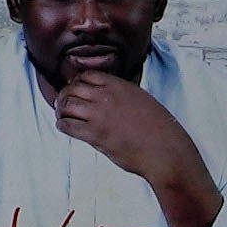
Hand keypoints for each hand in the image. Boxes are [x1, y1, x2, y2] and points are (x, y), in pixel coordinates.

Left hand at [46, 68, 217, 226]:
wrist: (164, 150)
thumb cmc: (159, 128)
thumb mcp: (142, 99)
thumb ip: (122, 94)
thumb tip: (107, 97)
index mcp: (119, 85)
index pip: (86, 75)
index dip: (77, 83)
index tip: (75, 90)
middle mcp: (106, 97)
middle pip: (72, 88)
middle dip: (65, 95)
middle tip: (64, 104)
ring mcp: (99, 115)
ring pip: (66, 104)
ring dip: (61, 110)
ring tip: (63, 116)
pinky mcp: (95, 135)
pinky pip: (68, 125)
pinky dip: (63, 125)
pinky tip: (66, 127)